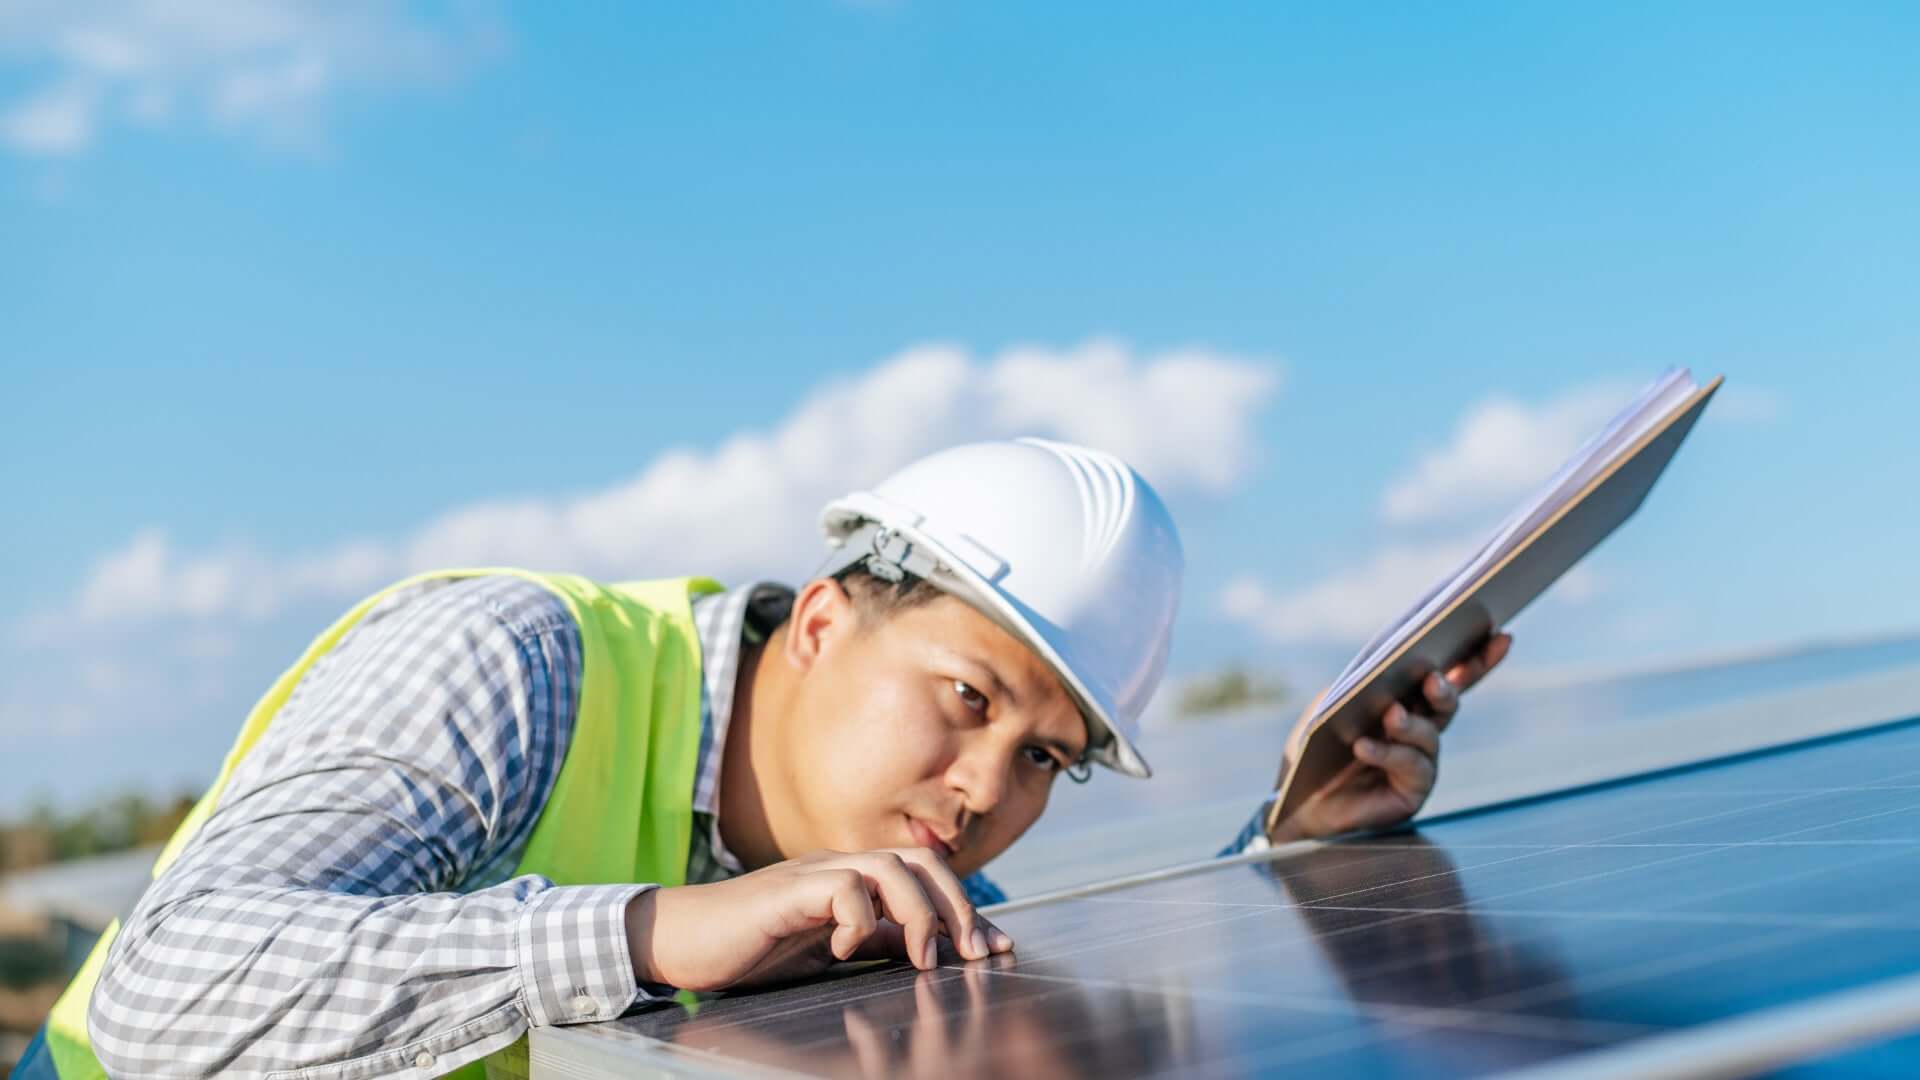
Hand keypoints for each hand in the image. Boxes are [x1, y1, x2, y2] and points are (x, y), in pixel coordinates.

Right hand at [627, 847, 1015, 991]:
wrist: (681, 940)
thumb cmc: (749, 947)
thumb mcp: (826, 950)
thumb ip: (870, 941)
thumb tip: (920, 950)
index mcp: (852, 878)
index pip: (926, 878)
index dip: (967, 911)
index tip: (997, 950)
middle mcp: (839, 866)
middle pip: (921, 860)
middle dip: (959, 905)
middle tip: (973, 954)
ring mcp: (813, 873)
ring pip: (891, 867)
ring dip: (919, 914)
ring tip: (923, 959)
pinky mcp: (786, 890)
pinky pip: (842, 888)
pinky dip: (857, 920)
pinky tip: (845, 950)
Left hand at [1271, 632, 1511, 842]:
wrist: (1298, 800)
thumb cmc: (1315, 748)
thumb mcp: (1331, 705)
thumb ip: (1360, 684)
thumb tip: (1386, 668)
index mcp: (1407, 701)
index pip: (1450, 676)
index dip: (1478, 658)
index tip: (1500, 635)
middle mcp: (1422, 730)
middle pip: (1448, 702)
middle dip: (1444, 690)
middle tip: (1433, 681)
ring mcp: (1422, 762)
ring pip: (1429, 735)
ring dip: (1409, 724)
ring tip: (1390, 716)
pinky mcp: (1414, 791)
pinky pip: (1410, 767)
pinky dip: (1387, 753)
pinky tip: (1364, 746)